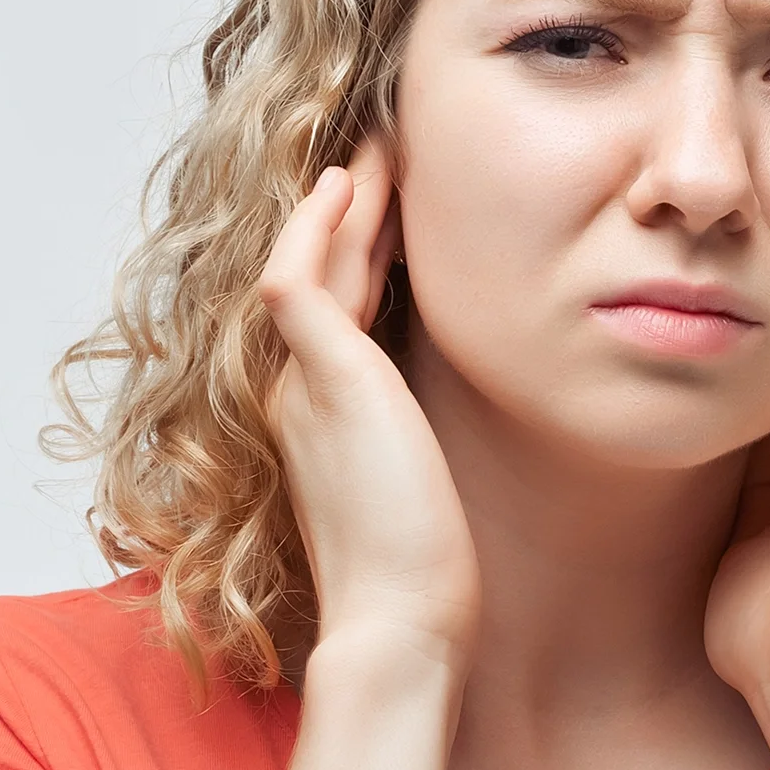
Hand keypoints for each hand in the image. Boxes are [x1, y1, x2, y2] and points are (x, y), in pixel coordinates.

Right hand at [259, 138, 479, 669]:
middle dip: (349, 209)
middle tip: (385, 146)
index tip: (395, 203)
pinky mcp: (324, 379)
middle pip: (317, 270)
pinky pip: (299, 278)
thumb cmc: (423, 572)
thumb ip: (420, 435)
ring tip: (375, 144)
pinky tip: (349, 183)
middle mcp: (299, 390)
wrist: (400, 624)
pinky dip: (319, 226)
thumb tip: (470, 405)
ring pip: (305, 259)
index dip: (359, 247)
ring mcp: (303, 383)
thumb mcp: (421, 480)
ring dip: (338, 200)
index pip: (334, 305)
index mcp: (320, 413)